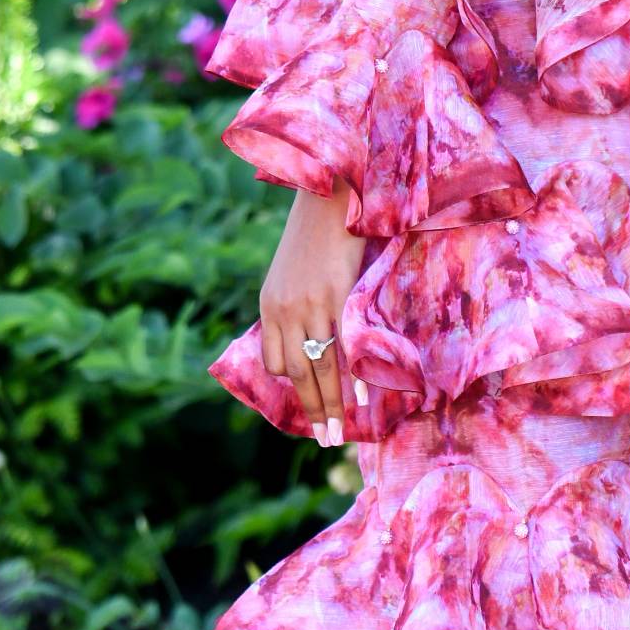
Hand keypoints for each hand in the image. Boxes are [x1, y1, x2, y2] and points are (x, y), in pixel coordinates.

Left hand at [260, 182, 366, 444]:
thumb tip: (313, 338)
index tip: (308, 400)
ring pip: (321, 367)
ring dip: (332, 404)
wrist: (330, 192)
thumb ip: (295, 306)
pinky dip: (352, 377)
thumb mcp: (291, 272)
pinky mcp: (336, 296)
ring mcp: (311, 304)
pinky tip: (359, 397)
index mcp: (270, 305)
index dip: (293, 384)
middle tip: (326, 437)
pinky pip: (344, 347)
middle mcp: (285, 310)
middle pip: (298, 372)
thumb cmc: (315, 231)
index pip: (274, 361)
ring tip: (341, 429)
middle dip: (313, 408)